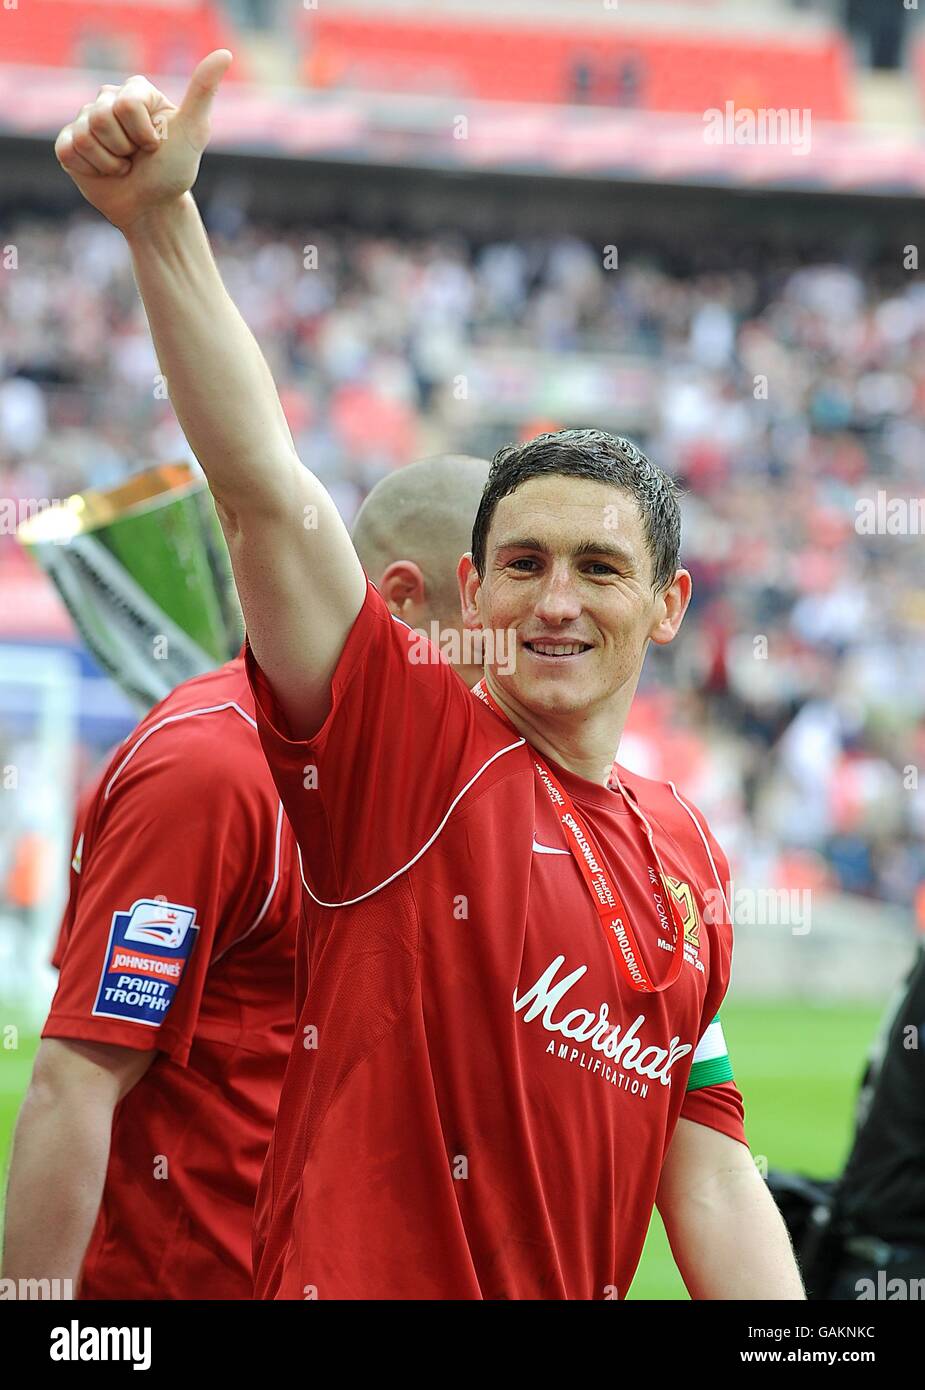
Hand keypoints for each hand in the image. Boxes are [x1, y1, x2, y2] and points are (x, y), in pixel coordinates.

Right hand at [54, 49, 231, 233]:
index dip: (142, 134)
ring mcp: (86, 120)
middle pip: (101, 117)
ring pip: (85, 136)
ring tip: (123, 166)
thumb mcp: (193, 132)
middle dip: (124, 149)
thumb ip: (203, 92)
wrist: (153, 208)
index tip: (155, 145)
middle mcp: (108, 99)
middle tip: (137, 158)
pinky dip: (91, 169)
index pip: (126, 104)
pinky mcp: (69, 143)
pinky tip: (104, 172)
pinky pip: (69, 150)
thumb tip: (224, 54)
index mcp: (136, 91)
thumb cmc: (173, 171)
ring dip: (109, 163)